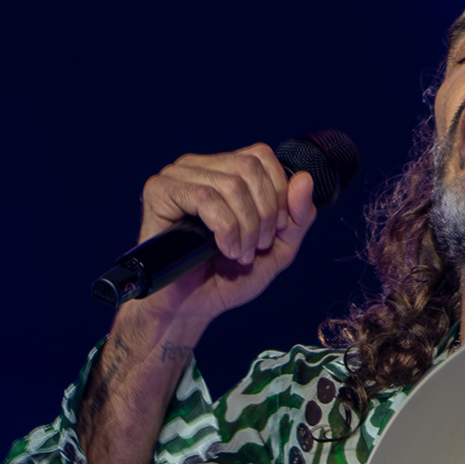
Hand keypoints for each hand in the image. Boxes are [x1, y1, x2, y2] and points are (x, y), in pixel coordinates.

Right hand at [115, 144, 320, 353]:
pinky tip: (222, 249)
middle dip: (263, 214)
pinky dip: (224, 228)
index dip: (277, 193)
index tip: (273, 231)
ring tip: (238, 254)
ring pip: (230, 184)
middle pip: (249, 167)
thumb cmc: (226, 278)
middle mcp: (199, 167)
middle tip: (254, 248)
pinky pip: (204, 197)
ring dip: (245, 227)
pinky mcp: (160, 192)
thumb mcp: (277, 248)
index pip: (261, 156)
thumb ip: (297, 216)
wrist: (190, 308)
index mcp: (223, 170)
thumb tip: (305, 179)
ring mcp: (177, 176)